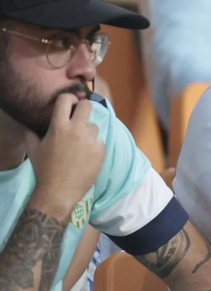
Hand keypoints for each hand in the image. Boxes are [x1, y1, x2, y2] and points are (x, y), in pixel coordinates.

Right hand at [30, 94, 104, 216]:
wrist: (59, 191)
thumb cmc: (44, 169)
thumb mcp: (33, 149)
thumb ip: (31, 133)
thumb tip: (28, 123)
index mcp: (58, 127)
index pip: (66, 100)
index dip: (68, 99)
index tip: (69, 104)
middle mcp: (76, 130)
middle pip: (87, 106)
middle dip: (83, 110)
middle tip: (79, 118)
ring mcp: (91, 140)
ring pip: (94, 125)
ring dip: (88, 132)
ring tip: (79, 145)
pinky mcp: (101, 150)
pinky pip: (99, 141)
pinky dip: (94, 146)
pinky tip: (86, 156)